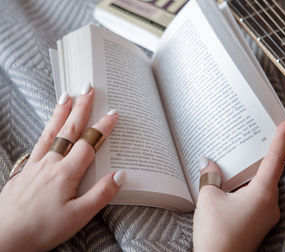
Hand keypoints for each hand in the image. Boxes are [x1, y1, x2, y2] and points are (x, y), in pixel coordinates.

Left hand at [0, 83, 124, 250]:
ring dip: (61, 112)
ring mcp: (36, 164)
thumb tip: (121, 174)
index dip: (103, 127)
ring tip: (67, 96)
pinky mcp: (25, 170)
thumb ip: (101, 194)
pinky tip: (48, 124)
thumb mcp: (78, 216)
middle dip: (81, 108)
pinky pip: (38, 142)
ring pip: (51, 131)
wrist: (4, 237)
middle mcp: (51, 163)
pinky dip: (46, 128)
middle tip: (88, 89)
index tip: (113, 113)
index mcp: (66, 173)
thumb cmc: (42, 229)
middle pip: (69, 129)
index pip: (89, 143)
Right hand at [193, 120, 284, 251]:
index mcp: (262, 195)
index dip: (280, 140)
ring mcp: (265, 216)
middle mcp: (269, 205)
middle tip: (259, 137)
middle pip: (269, 173)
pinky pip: (256, 197)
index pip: (274, 161)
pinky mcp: (257, 222)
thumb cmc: (216, 233)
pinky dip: (248, 186)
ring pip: (262, 186)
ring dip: (253, 173)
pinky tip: (234, 184)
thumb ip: (210, 177)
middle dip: (264, 155)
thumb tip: (207, 163)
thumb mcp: (209, 198)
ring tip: (241, 160)